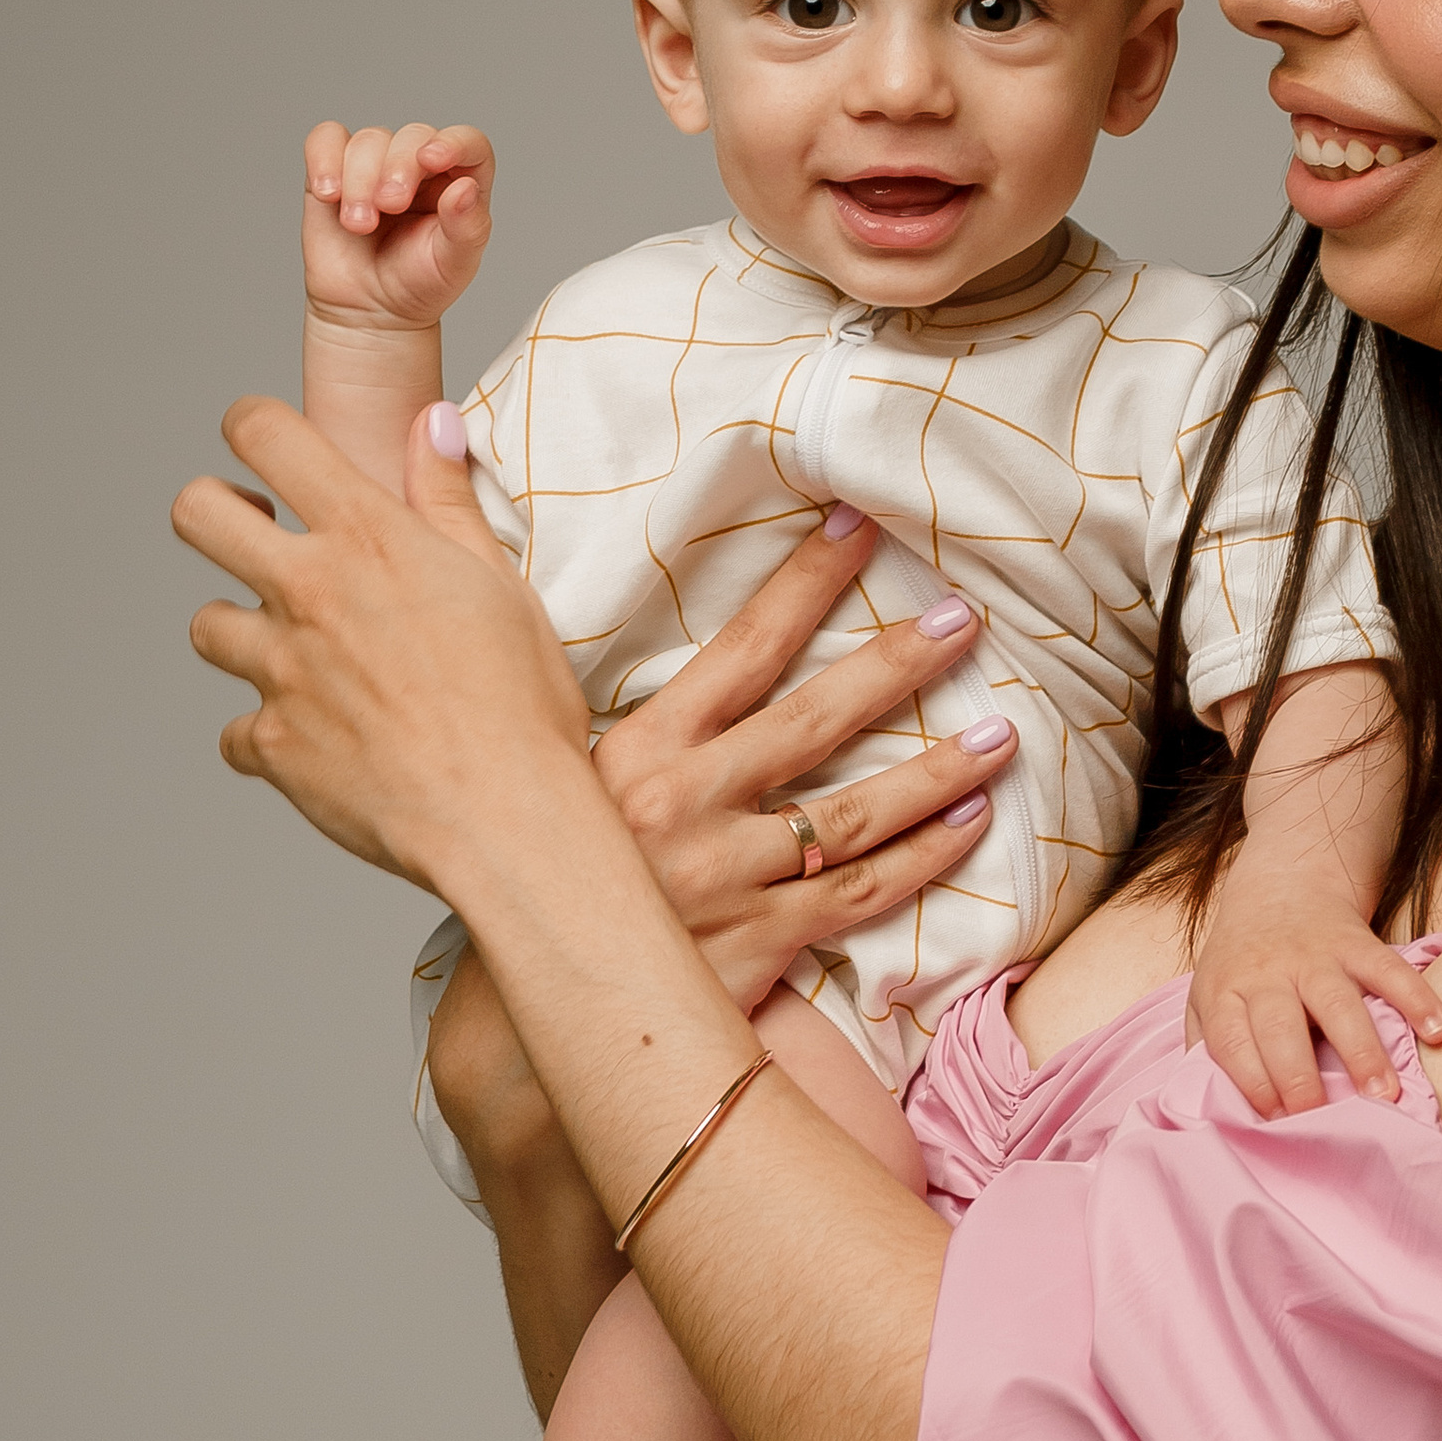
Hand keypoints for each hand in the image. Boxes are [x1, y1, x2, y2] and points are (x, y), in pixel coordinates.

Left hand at [175, 395, 590, 886]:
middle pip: (196, 515)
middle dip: (213, 512)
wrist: (506, 818)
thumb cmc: (522, 703)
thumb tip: (433, 422)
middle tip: (252, 536)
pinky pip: (237, 732)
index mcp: (368, 539)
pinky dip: (268, 735)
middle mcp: (309, 594)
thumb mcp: (500, 582)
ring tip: (298, 653)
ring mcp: (281, 672)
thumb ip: (449, 499)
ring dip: (242, 633)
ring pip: (207, 626)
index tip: (264, 441)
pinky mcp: (272, 744)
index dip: (252, 425)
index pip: (266, 434)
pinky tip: (317, 743)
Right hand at [177, 404, 1012, 967]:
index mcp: (639, 748)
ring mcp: (729, 877)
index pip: (741, 648)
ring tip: (1001, 735)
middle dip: (897, 664)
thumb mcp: (517, 732)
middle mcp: (688, 804)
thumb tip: (440, 435)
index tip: (859, 527)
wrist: (522, 1005)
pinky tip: (971, 826)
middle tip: (966, 617)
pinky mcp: (759, 944)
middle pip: (815, 720)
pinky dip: (921, 862)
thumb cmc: (522, 860)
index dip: (804, 584)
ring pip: (852, 814)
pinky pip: (857, 897)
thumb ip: (482, 576)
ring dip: (934, 773)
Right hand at [302, 118, 493, 332]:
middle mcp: (420, 164)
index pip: (469, 142)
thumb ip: (466, 226)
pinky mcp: (334, 168)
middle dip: (398, 166)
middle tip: (389, 206)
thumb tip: (466, 188)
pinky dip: (323, 159)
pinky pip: (325, 139)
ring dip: (360, 179)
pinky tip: (328, 193)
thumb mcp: (453, 264)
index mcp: (460, 180)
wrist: (368, 310)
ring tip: (358, 224)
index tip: (431, 159)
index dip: (453, 141)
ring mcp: (376, 163)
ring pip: (368, 139)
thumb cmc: (418, 284)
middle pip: (413, 135)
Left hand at [1186, 874, 1441, 1117]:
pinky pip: (1389, 970)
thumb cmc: (1243, 962)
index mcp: (1226, 991)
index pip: (1231, 1041)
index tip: (1273, 1121)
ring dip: (1362, 1049)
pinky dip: (1417, 998)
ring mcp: (1314, 956)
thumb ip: (1205, 1046)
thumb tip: (1211, 1108)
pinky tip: (1438, 1031)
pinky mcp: (1356, 943)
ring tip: (1385, 1094)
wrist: (1281, 884)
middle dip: (1299, 1076)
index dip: (1250, 1082)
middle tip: (1321, 1119)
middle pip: (1280, 1026)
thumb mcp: (1206, 996)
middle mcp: (1268, 973)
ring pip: (1337, 1003)